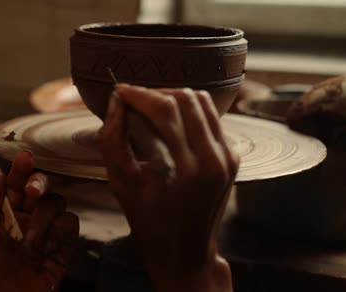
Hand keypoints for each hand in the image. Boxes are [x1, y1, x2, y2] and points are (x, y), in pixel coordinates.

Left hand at [0, 152, 78, 291]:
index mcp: (2, 216)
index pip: (15, 184)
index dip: (20, 170)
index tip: (24, 158)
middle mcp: (25, 222)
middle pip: (41, 188)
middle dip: (38, 184)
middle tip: (31, 191)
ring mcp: (44, 236)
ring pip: (57, 204)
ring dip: (44, 217)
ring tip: (31, 239)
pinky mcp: (62, 250)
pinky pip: (71, 225)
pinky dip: (62, 229)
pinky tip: (48, 243)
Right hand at [98, 85, 238, 291]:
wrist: (186, 253)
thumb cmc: (149, 223)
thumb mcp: (120, 184)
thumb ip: (112, 141)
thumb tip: (116, 104)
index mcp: (187, 169)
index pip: (164, 110)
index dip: (138, 94)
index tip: (119, 92)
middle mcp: (214, 159)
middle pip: (186, 98)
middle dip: (154, 93)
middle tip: (133, 100)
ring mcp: (228, 157)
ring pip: (202, 102)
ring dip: (173, 98)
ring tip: (150, 108)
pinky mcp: (233, 157)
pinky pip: (211, 118)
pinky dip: (188, 112)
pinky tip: (170, 124)